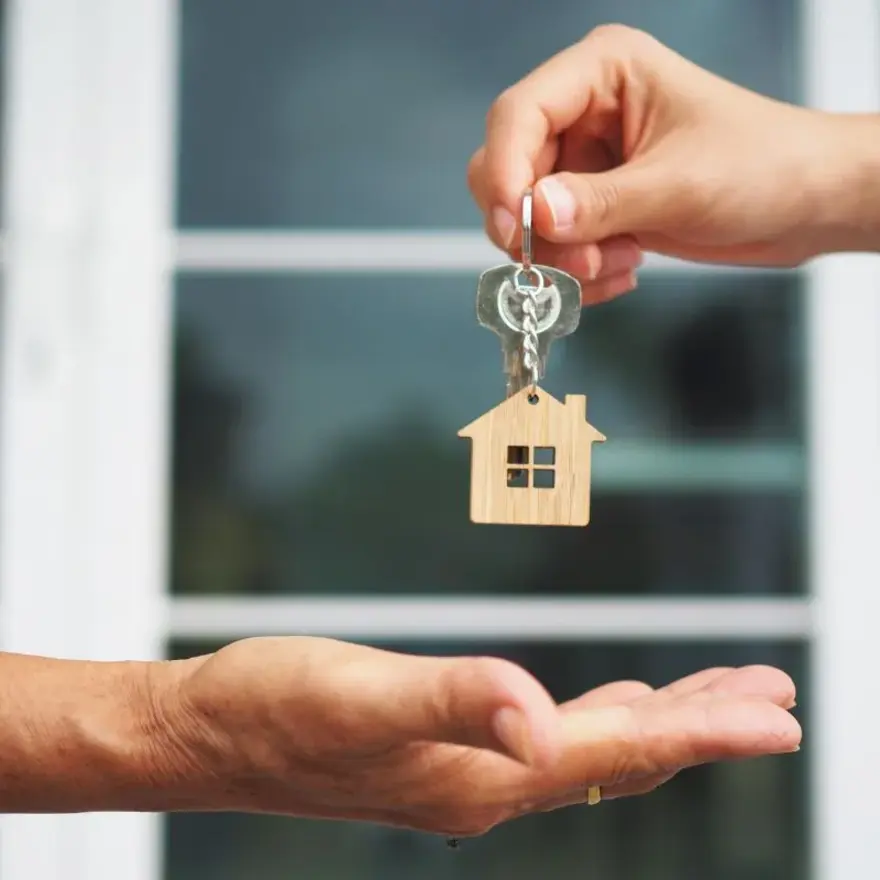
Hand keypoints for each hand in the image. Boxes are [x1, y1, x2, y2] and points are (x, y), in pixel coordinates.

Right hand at [157, 636, 799, 836]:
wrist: (213, 733)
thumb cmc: (278, 710)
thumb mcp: (360, 698)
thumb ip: (453, 703)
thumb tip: (537, 719)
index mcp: (482, 776)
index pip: (618, 752)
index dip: (704, 731)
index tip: (778, 714)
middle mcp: (488, 785)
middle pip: (622, 756)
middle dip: (705, 726)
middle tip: (776, 698)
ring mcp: (470, 772)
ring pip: (594, 747)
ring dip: (663, 721)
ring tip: (720, 696)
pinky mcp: (448, 751)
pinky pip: (553, 740)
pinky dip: (603, 718)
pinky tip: (613, 704)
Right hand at [468, 25, 871, 303]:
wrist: (803, 204)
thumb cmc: (762, 166)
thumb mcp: (679, 186)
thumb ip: (601, 202)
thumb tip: (534, 215)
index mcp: (603, 72)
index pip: (519, 114)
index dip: (503, 170)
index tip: (513, 227)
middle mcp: (584, 112)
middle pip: (509, 169)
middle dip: (536, 227)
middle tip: (576, 262)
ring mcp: (586, 161)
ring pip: (529, 217)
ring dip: (563, 256)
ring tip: (617, 265)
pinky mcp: (595, 203)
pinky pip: (555, 244)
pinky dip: (579, 270)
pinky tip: (625, 270)